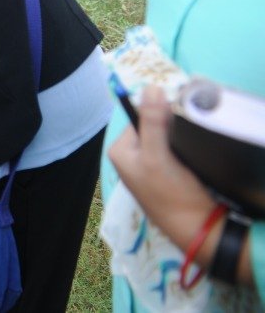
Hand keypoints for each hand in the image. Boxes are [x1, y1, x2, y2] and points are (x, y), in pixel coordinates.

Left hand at [107, 87, 219, 253]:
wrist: (195, 227)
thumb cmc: (170, 192)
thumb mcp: (158, 155)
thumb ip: (152, 122)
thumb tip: (151, 87)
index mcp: (119, 150)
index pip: (138, 116)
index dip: (158, 114)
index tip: (177, 120)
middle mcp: (128, 156)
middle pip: (150, 126)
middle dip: (168, 127)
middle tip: (183, 138)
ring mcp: (145, 166)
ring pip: (162, 138)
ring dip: (176, 139)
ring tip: (186, 150)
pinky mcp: (162, 173)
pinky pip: (170, 151)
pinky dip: (180, 150)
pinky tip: (188, 158)